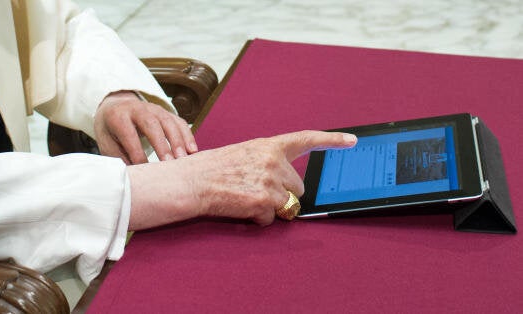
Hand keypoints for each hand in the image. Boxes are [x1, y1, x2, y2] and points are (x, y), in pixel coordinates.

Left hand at [93, 91, 197, 163]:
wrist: (115, 108)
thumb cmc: (111, 132)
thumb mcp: (107, 144)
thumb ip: (119, 158)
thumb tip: (133, 178)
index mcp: (118, 117)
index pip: (129, 135)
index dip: (137, 154)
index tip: (145, 172)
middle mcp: (137, 109)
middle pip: (151, 124)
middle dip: (161, 144)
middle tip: (169, 163)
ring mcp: (154, 108)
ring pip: (168, 122)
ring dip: (178, 141)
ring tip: (183, 159)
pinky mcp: (166, 112)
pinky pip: (179, 122)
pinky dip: (187, 136)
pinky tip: (193, 151)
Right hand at [127, 130, 356, 229]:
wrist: (191, 182)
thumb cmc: (212, 169)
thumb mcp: (243, 155)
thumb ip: (268, 163)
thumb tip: (286, 183)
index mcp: (268, 146)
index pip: (306, 139)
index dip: (332, 141)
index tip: (352, 141)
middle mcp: (273, 161)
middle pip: (298, 187)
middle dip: (283, 194)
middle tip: (256, 191)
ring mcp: (270, 181)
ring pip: (288, 205)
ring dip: (272, 208)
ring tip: (246, 198)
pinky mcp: (264, 201)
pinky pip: (272, 218)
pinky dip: (258, 219)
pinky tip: (241, 207)